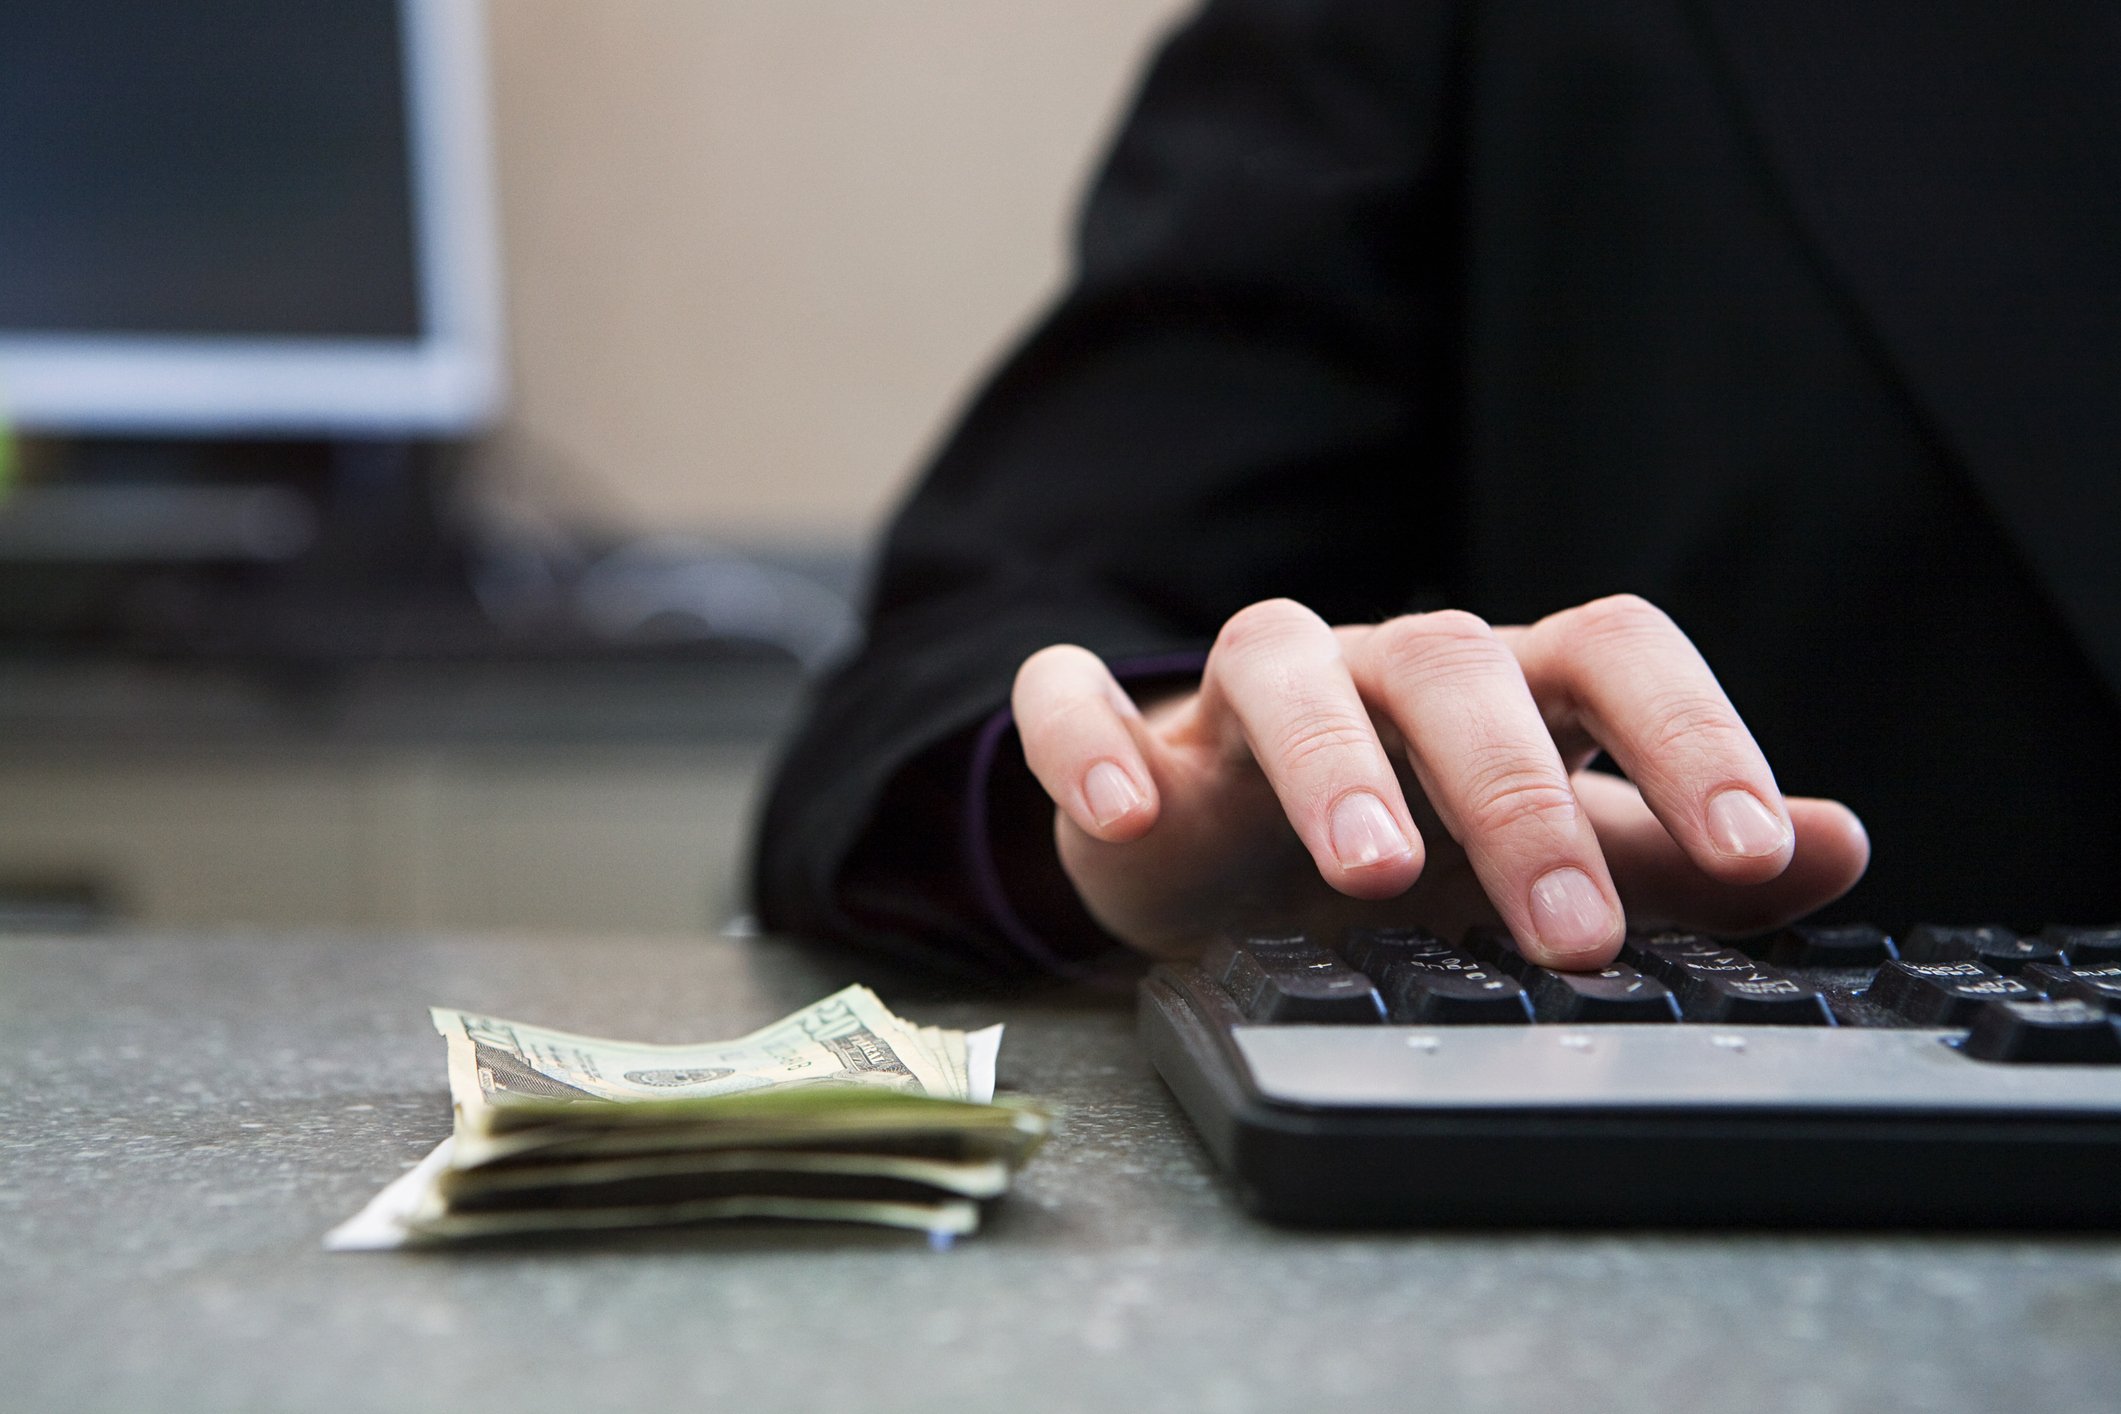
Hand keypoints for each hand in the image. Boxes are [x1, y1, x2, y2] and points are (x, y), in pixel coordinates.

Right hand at [1010, 595, 1868, 966]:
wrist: (1215, 870)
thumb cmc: (1395, 853)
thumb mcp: (1537, 860)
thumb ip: (1668, 855)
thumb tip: (1837, 843)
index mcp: (1494, 682)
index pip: (1604, 650)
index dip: (1686, 733)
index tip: (1749, 851)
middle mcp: (1372, 666)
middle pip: (1447, 660)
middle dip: (1515, 794)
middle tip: (1570, 934)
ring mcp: (1241, 693)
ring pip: (1276, 658)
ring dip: (1328, 756)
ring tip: (1370, 874)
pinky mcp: (1126, 737)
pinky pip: (1078, 697)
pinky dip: (1093, 741)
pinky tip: (1127, 818)